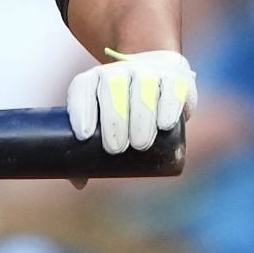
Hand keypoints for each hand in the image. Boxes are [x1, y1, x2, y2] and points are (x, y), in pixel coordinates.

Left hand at [67, 48, 195, 153]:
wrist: (154, 68)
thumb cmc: (121, 105)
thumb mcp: (103, 120)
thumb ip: (89, 149)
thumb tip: (78, 184)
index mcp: (94, 78)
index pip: (82, 87)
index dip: (81, 109)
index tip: (84, 136)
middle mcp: (119, 70)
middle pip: (112, 89)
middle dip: (113, 120)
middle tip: (116, 149)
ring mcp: (147, 70)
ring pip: (142, 88)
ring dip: (141, 117)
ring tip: (139, 144)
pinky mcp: (175, 77)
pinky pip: (172, 88)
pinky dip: (168, 106)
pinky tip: (165, 124)